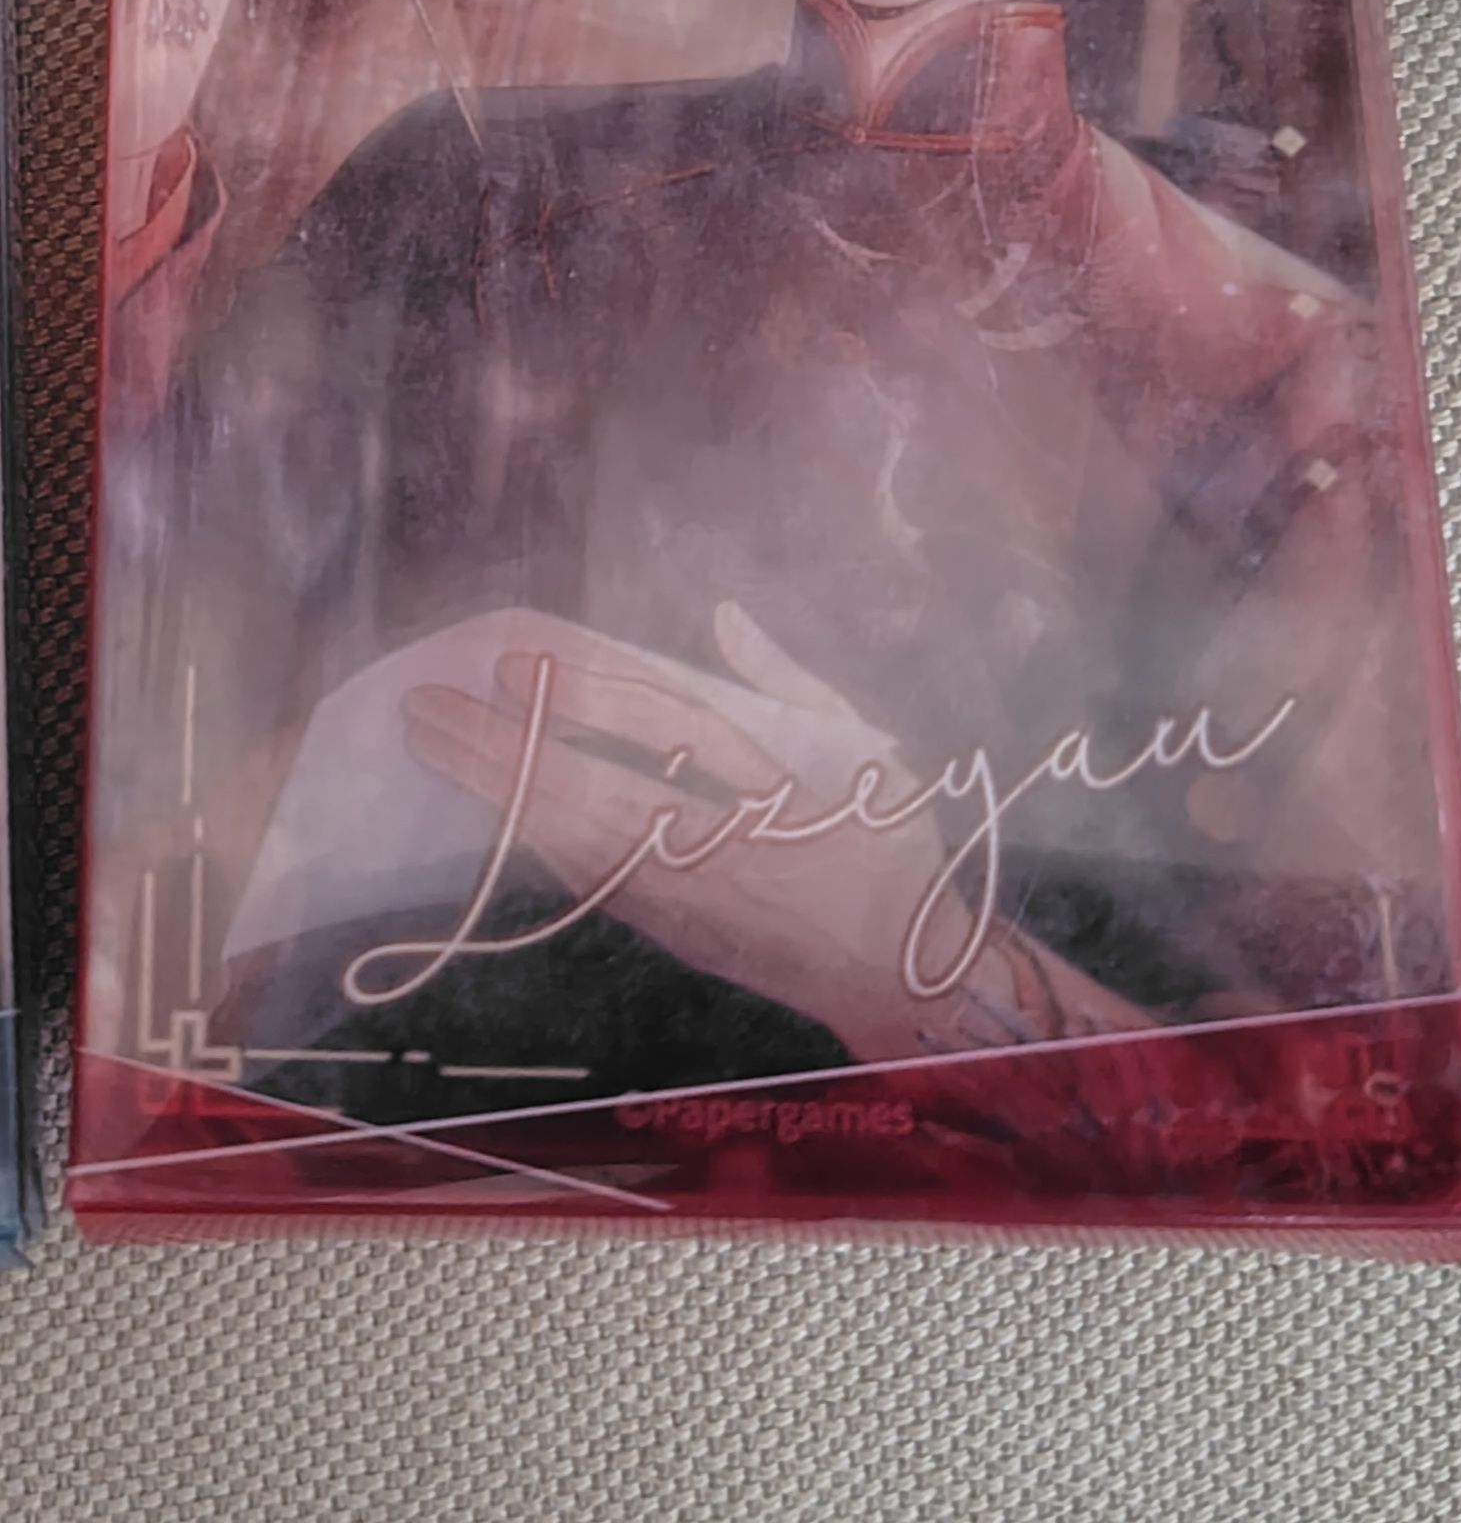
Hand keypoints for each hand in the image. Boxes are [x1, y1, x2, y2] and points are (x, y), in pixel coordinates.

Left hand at [396, 604, 1143, 1059]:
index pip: (662, 732)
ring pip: (570, 837)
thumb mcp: (868, 750)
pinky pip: (584, 877)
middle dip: (499, 746)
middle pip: (588, 790)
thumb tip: (726, 617)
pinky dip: (529, 837)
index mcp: (774, 794)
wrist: (900, 978)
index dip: (587, 693)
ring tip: (430, 744)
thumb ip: (792, 681)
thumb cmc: (893, 852)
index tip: (518, 660)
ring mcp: (683, 898)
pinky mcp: (666, 929)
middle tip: (424, 703)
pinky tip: (484, 805)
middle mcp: (717, 850)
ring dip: (495, 789)